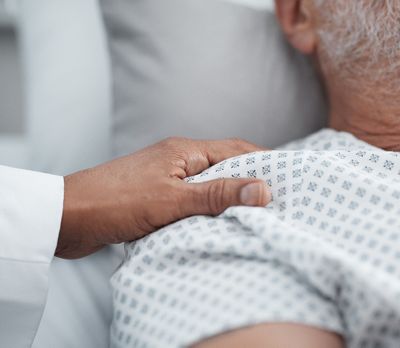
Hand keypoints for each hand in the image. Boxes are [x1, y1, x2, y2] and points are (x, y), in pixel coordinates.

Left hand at [57, 137, 270, 258]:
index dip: (263, 161)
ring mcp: (166, 177)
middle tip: (276, 201)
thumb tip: (263, 190)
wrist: (68, 216)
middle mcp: (178, 160)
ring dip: (227, 198)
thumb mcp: (172, 200)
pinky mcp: (156, 196)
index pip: (236, 149)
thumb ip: (217, 195)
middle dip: (249, 181)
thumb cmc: (116, 202)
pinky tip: (216, 224)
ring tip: (253, 215)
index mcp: (184, 151)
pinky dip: (207, 210)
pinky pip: (191, 200)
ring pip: (208, 185)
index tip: (288, 177)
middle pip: (224, 166)